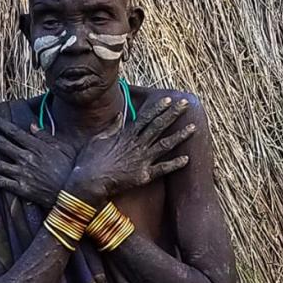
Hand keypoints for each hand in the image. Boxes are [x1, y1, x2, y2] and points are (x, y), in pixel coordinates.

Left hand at [0, 116, 75, 208]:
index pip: (15, 133)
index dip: (1, 125)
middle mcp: (27, 158)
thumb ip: (46, 136)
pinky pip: (1, 182)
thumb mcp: (63, 148)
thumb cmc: (72, 169)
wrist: (74, 195)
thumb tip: (32, 125)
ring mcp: (23, 174)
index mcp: (37, 147)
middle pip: (2, 145)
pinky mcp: (22, 189)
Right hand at [65, 97, 194, 203]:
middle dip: (173, 114)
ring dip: (180, 136)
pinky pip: (163, 169)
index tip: (168, 100)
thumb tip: (119, 115)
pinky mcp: (143, 175)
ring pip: (165, 145)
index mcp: (127, 135)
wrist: (89, 181)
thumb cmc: (90, 160)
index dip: (158, 108)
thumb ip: (112, 126)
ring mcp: (142, 160)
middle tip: (185, 104)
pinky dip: (175, 164)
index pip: (146, 118)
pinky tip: (187, 159)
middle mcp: (137, 145)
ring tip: (193, 128)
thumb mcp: (98, 138)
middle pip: (158, 126)